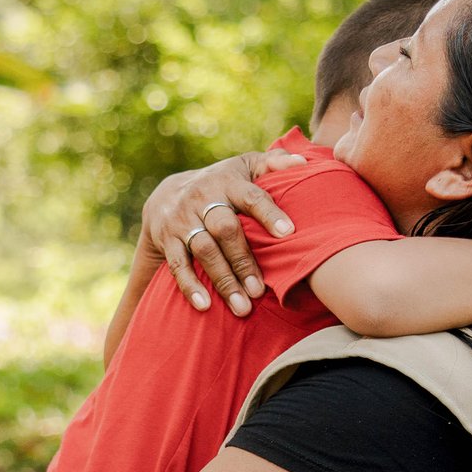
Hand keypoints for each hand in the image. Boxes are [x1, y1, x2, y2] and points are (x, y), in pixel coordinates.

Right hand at [141, 150, 305, 316]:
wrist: (168, 192)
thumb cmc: (223, 182)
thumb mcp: (246, 166)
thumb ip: (274, 163)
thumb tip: (304, 163)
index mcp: (228, 181)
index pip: (251, 196)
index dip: (268, 214)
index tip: (288, 234)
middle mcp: (203, 198)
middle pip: (225, 229)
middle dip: (243, 261)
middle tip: (260, 291)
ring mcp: (183, 219)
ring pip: (204, 250)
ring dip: (223, 280)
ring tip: (242, 308)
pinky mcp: (167, 239)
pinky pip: (178, 264)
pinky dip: (190, 286)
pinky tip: (205, 306)